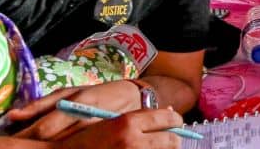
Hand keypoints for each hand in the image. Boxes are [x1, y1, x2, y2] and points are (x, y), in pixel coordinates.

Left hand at [9, 81, 139, 140]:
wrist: (139, 98)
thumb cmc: (100, 93)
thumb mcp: (73, 91)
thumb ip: (43, 103)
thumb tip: (13, 115)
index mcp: (76, 102)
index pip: (43, 127)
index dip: (24, 136)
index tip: (7, 142)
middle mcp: (85, 118)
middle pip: (51, 140)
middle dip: (30, 144)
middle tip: (12, 148)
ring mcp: (95, 132)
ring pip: (64, 146)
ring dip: (44, 148)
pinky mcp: (104, 139)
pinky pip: (80, 147)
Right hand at [50, 109, 185, 148]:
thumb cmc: (83, 139)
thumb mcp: (110, 121)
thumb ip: (137, 118)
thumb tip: (167, 113)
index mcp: (127, 124)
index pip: (168, 119)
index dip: (175, 120)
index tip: (176, 122)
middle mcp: (133, 142)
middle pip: (172, 141)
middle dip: (174, 139)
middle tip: (171, 138)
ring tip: (160, 146)